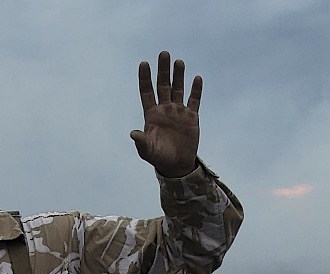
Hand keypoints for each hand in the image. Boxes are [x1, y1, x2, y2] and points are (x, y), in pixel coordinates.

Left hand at [130, 51, 200, 178]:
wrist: (176, 165)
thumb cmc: (159, 157)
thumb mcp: (148, 151)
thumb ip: (141, 142)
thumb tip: (133, 134)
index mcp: (151, 114)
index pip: (147, 91)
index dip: (145, 78)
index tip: (144, 63)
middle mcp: (164, 109)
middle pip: (163, 85)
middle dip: (163, 70)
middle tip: (164, 54)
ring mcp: (178, 112)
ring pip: (178, 89)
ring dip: (178, 76)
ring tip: (179, 62)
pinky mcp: (191, 117)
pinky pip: (194, 101)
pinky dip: (196, 90)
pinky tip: (197, 79)